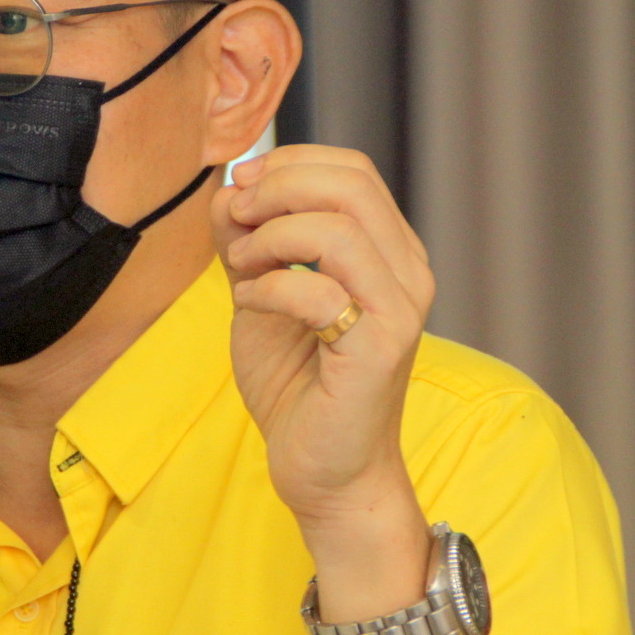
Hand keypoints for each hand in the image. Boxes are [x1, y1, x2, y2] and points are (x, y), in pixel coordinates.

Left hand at [212, 145, 433, 536]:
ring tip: (239, 267)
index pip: (351, 170)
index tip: (239, 186)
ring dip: (271, 237)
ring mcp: (400, 308)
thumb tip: (228, 189)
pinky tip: (249, 305)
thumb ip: (249, 242)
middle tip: (235, 217)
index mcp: (387, 250)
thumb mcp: (261, 294)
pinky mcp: (380, 349)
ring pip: (338, 229)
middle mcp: (406, 271)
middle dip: (277, 188)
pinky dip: (268, 288)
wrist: (324, 471)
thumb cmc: (298, 385)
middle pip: (350, 185)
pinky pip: (318, 291)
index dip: (288, 163)